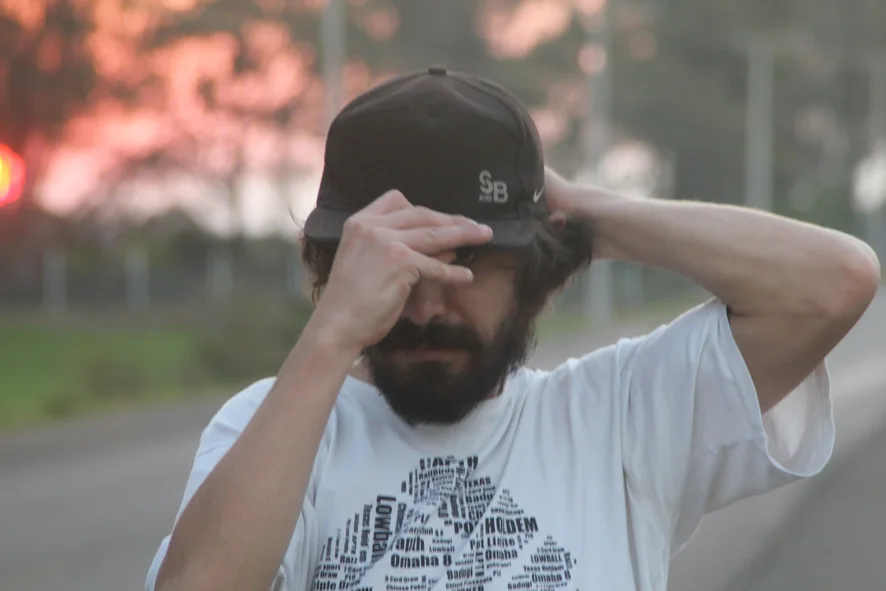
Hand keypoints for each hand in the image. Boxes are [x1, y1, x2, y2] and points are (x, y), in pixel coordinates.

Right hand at [309, 190, 493, 352]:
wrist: (336, 325)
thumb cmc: (351, 301)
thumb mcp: (370, 264)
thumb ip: (401, 250)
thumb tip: (444, 249)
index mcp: (359, 222)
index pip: (397, 201)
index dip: (425, 210)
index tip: (444, 217)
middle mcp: (371, 226)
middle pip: (421, 214)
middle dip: (452, 220)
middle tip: (476, 226)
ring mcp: (385, 242)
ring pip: (434, 234)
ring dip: (463, 235)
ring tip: (483, 237)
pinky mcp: (399, 262)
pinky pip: (435, 265)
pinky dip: (453, 273)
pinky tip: (466, 277)